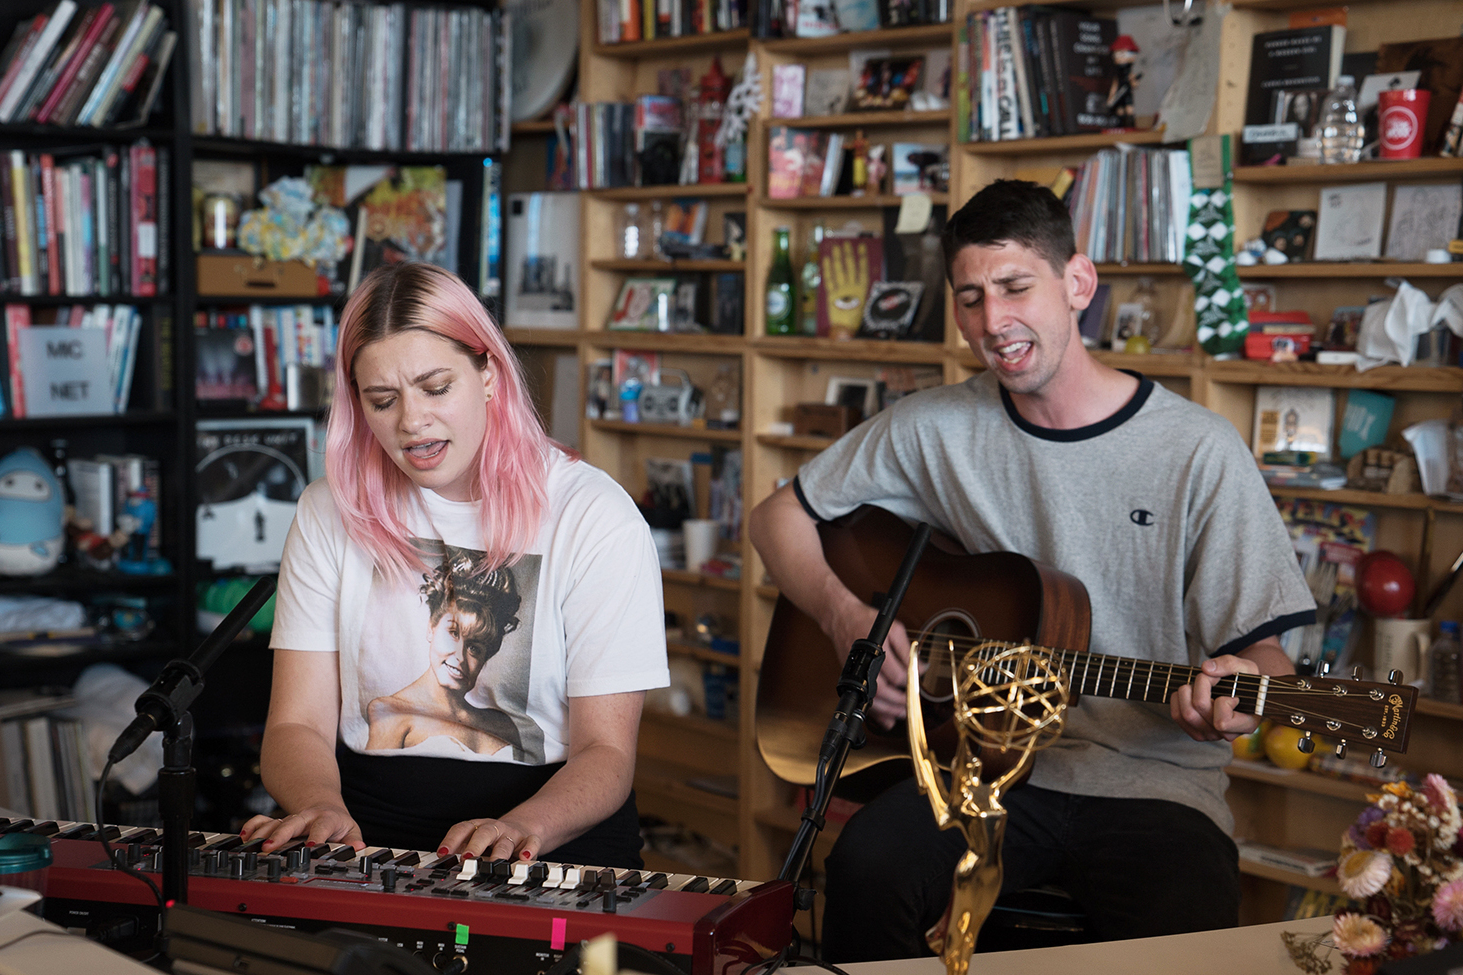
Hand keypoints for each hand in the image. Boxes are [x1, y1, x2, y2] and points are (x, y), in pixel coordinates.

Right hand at [241, 806, 363, 852]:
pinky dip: (253, 826)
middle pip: (294, 822)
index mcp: (327, 819)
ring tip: (253, 845)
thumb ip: (354, 840)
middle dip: (282, 834)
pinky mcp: (278, 821)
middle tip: (270, 847)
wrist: (324, 807)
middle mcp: (307, 817)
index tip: (311, 846)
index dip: (317, 836)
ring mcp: (291, 819)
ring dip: (264, 833)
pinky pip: (263, 820)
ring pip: (276, 822)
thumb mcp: (350, 830)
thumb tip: (359, 848)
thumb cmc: (337, 823)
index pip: (322, 826)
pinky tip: (244, 836)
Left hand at [438, 818, 541, 861]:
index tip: (442, 853)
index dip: (451, 840)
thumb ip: (460, 850)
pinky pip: (531, 842)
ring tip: (494, 863)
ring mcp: (512, 834)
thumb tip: (440, 865)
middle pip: (484, 832)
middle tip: (467, 858)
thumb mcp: (475, 840)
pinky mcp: (529, 840)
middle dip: (475, 845)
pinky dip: (529, 849)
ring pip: (506, 841)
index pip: (462, 829)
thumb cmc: (493, 838)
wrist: (524, 825)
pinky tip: (524, 858)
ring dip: (499, 852)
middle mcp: (494, 829)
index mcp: (478, 827)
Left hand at [821, 241, 870, 337]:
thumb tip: (858, 276)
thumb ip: (858, 291)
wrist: (845, 329)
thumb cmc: (854, 318)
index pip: (863, 269)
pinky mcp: (831, 295)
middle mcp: (852, 288)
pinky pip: (829, 279)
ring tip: (836, 247)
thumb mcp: (862, 304)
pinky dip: (827, 269)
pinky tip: (826, 260)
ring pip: (839, 271)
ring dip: (837, 258)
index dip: (862, 257)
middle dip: (847, 254)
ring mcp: (841, 290)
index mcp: (862, 290)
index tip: (861, 247)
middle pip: (849, 267)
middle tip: (845, 243)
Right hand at [827, 598, 912, 731]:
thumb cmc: (867, 620)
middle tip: (909, 706)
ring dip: (886, 711)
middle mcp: (865, 665)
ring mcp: (856, 672)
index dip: (910, 681)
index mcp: (877, 652)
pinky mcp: (851, 676)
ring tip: (898, 715)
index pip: (897, 675)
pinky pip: (862, 697)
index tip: (918, 681)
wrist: (842, 618)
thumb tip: (922, 667)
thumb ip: (907, 650)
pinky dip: (873, 710)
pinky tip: (883, 718)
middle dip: (898, 702)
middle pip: (884, 692)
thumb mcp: (894, 629)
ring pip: (871, 699)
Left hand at [1170, 655, 1261, 741]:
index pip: (1222, 722)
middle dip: (1201, 685)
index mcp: (1247, 724)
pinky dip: (1178, 699)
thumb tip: (1206, 669)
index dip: (1222, 701)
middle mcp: (1228, 734)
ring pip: (1186, 714)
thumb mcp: (1245, 667)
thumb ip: (1229, 664)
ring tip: (1198, 685)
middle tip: (1209, 678)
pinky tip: (1189, 691)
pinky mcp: (1196, 732)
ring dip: (1187, 691)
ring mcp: (1211, 735)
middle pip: (1200, 709)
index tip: (1231, 691)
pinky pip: (1177, 716)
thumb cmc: (1244, 682)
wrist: (1239, 692)